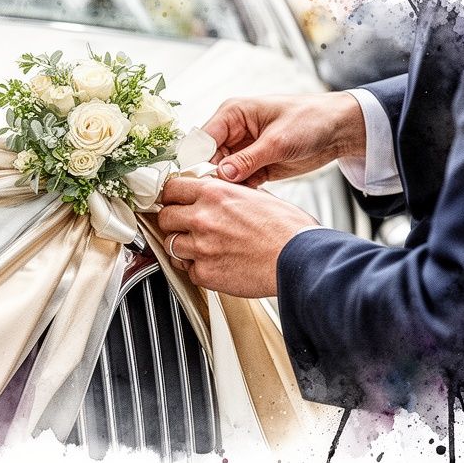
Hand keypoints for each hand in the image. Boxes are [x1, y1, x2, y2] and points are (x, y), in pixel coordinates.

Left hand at [157, 177, 318, 297]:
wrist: (299, 259)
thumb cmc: (288, 229)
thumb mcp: (256, 196)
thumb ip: (228, 194)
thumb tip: (216, 194)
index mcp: (214, 193)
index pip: (171, 189)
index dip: (172, 197)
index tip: (174, 202)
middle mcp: (203, 218)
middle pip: (164, 218)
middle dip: (173, 222)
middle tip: (184, 226)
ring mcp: (201, 247)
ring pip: (170, 245)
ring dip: (182, 247)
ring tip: (201, 248)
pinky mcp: (205, 273)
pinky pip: (187, 270)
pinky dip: (196, 269)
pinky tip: (213, 264)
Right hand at [202, 91, 365, 186]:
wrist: (339, 130)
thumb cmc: (311, 120)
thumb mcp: (279, 140)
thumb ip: (248, 159)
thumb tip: (222, 175)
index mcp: (232, 114)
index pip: (202, 140)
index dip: (198, 162)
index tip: (200, 184)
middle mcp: (233, 132)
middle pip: (207, 160)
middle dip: (211, 179)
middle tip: (218, 198)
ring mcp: (242, 151)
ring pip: (221, 174)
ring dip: (226, 188)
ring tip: (234, 201)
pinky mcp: (254, 166)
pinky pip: (238, 183)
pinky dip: (240, 192)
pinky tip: (247, 201)